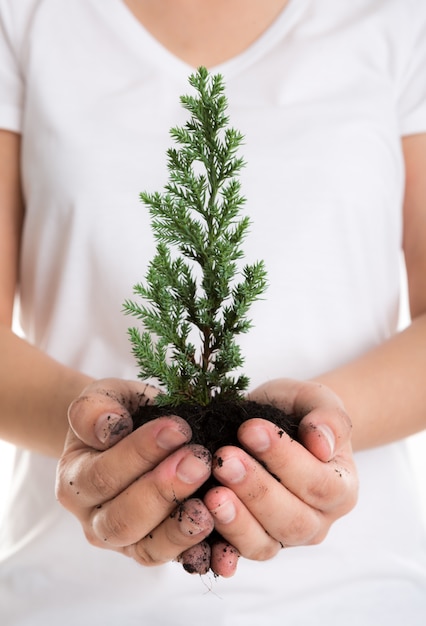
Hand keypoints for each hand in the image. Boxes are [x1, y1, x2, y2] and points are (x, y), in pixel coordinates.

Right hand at [56, 378, 214, 572]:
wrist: (134, 429)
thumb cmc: (120, 412)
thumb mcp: (103, 396)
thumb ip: (95, 408)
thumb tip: (107, 427)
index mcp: (75, 482)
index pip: (102, 476)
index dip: (140, 453)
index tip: (178, 427)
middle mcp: (94, 519)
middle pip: (123, 520)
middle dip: (164, 490)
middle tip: (199, 460)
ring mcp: (125, 542)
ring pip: (148, 548)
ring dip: (181, 525)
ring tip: (211, 501)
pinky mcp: (156, 550)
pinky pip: (175, 558)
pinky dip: (199, 551)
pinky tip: (220, 532)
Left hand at [203, 379, 357, 567]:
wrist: (276, 422)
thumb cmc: (298, 411)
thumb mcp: (316, 401)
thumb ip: (328, 418)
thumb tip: (322, 443)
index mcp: (341, 489)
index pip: (318, 483)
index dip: (284, 459)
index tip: (251, 429)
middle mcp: (317, 521)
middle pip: (292, 520)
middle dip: (255, 490)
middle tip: (225, 460)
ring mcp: (284, 537)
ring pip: (264, 544)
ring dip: (235, 521)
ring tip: (211, 494)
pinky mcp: (252, 542)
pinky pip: (235, 553)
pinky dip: (217, 548)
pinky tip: (200, 527)